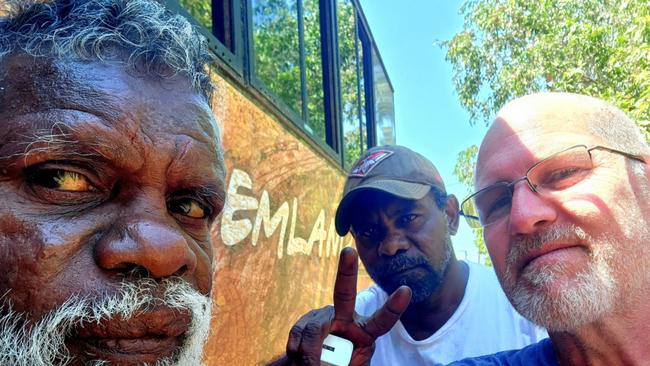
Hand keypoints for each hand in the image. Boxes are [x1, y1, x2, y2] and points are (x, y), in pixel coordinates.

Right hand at [283, 247, 411, 365]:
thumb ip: (346, 364)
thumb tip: (324, 362)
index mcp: (364, 333)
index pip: (382, 321)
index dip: (393, 307)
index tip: (406, 290)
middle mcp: (345, 318)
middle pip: (345, 294)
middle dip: (346, 270)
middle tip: (348, 252)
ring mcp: (323, 317)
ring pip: (314, 328)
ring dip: (309, 353)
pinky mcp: (304, 321)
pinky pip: (298, 333)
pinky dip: (297, 350)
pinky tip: (298, 358)